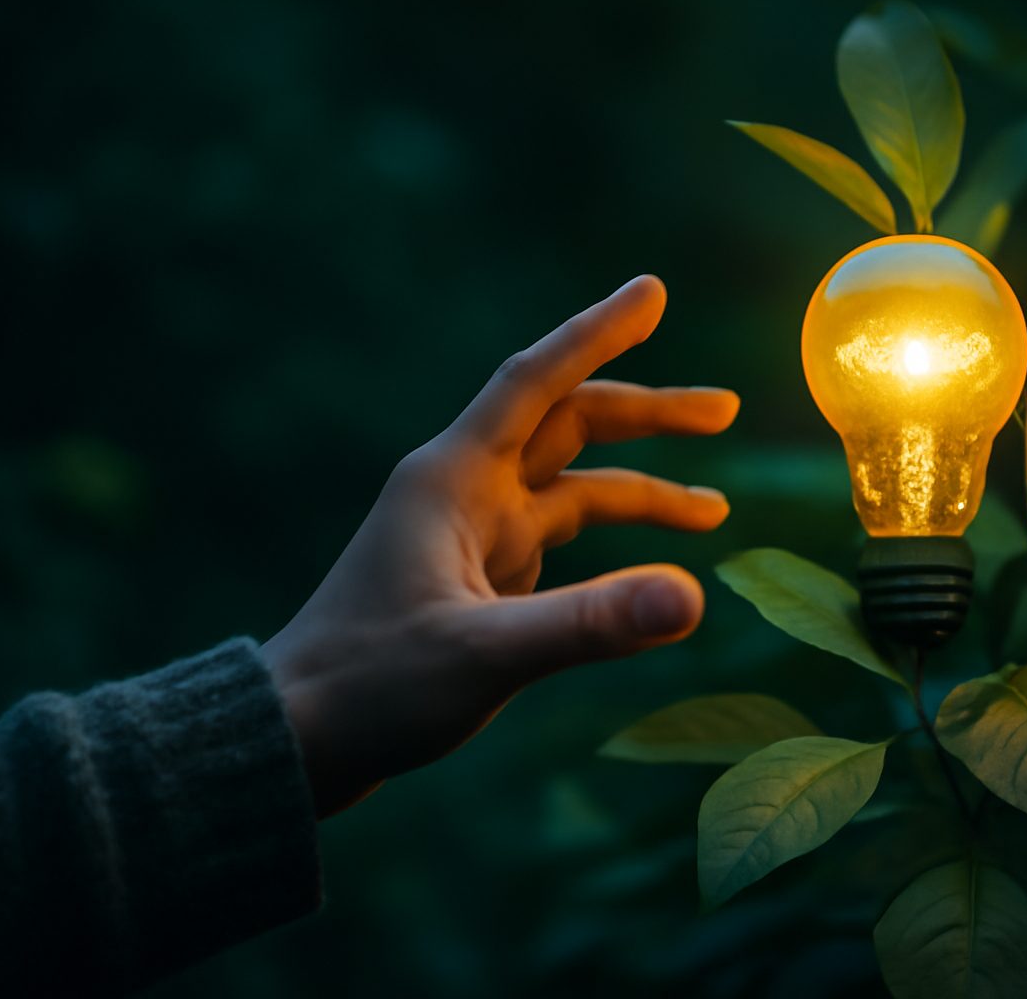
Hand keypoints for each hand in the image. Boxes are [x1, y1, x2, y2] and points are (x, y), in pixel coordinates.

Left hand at [259, 276, 738, 817]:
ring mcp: (472, 534)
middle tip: (726, 408)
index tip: (651, 290)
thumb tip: (693, 597)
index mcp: (451, 480)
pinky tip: (649, 567)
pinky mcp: (479, 577)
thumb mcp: (485, 656)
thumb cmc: (371, 687)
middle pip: (569, 426)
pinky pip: (559, 537)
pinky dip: (612, 541)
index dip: (596, 331)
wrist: (301, 737)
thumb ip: (589, 624)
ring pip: (572, 488)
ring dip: (642, 492)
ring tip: (716, 512)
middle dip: (649, 415)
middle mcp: (464, 492)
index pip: (536, 381)